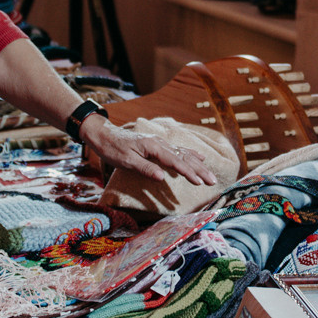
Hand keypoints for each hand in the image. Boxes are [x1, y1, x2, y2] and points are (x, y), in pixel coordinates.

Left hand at [79, 114, 220, 185]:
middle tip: (213, 182)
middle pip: (184, 157)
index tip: (199, 182)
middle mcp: (160, 143)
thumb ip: (145, 168)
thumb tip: (162, 177)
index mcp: (153, 147)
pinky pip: (179, 150)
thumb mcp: (126, 161)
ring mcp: (160, 143)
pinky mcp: (158, 145)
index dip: (188, 172)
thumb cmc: (114, 149)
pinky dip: (191, 155)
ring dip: (198, 165)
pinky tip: (200, 158)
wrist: (105, 135)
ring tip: (210, 175)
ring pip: (184, 154)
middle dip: (200, 170)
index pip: (175, 161)